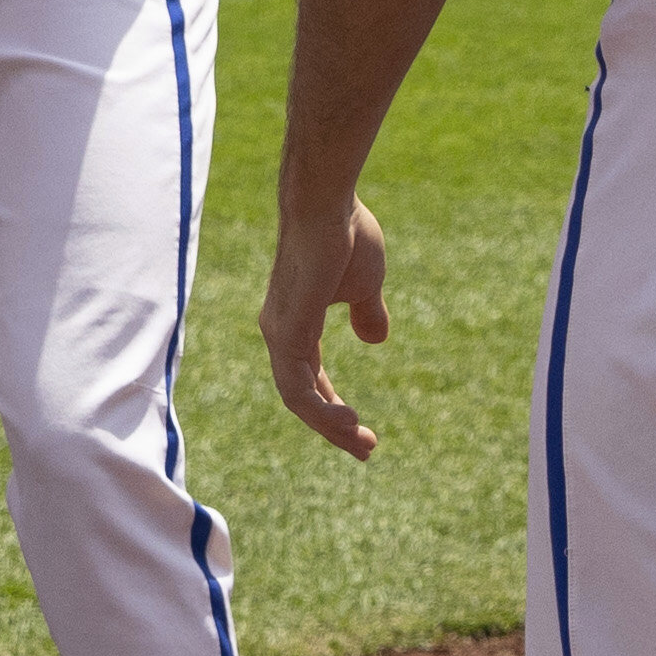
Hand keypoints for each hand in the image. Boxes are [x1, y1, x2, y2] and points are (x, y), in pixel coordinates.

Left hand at [263, 191, 392, 459]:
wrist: (330, 206)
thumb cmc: (347, 237)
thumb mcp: (364, 286)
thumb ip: (367, 314)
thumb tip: (375, 339)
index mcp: (296, 324)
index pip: (308, 379)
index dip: (332, 407)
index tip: (361, 429)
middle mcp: (280, 332)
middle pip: (300, 396)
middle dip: (332, 427)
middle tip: (365, 449)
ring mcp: (279, 333)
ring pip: (297, 399)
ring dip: (330, 426)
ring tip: (361, 443)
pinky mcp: (286, 331)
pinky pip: (296, 387)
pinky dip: (320, 411)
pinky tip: (346, 422)